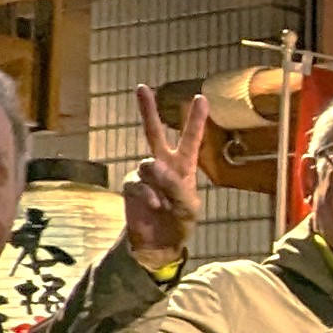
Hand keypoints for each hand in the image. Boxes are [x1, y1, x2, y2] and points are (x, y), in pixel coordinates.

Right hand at [124, 83, 212, 267]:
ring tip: (163, 201)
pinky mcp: (131, 186)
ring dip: (157, 181)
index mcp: (184, 166)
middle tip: (141, 87)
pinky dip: (146, 195)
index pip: (191, 139)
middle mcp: (163, 165)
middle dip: (147, 110)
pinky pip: (136, 183)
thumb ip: (174, 184)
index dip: (196, 120)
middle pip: (154, 132)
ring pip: (147, 164)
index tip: (201, 98)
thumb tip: (150, 164)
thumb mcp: (188, 206)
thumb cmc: (179, 223)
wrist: (159, 244)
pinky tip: (154, 205)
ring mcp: (145, 175)